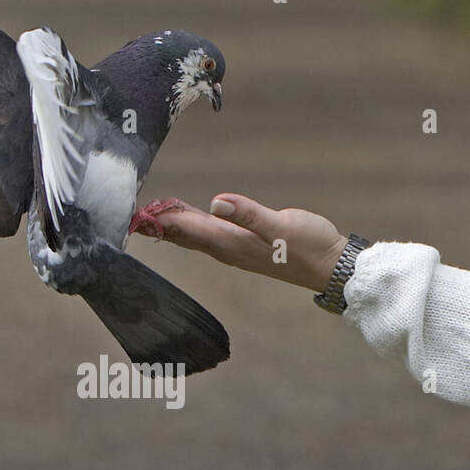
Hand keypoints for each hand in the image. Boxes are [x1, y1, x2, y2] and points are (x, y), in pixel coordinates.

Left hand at [135, 194, 348, 291]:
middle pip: (188, 237)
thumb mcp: (280, 226)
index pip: (190, 230)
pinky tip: (195, 221)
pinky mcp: (249, 247)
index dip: (165, 220)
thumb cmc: (309, 245)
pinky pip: (213, 238)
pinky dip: (198, 228)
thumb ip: (248, 215)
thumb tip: (216, 203)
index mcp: (233, 243)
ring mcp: (239, 251)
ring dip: (178, 228)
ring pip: (199, 238)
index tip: (140, 213)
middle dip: (164, 226)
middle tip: (138, 215)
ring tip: (157, 216)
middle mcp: (230, 250)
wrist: (331, 266)